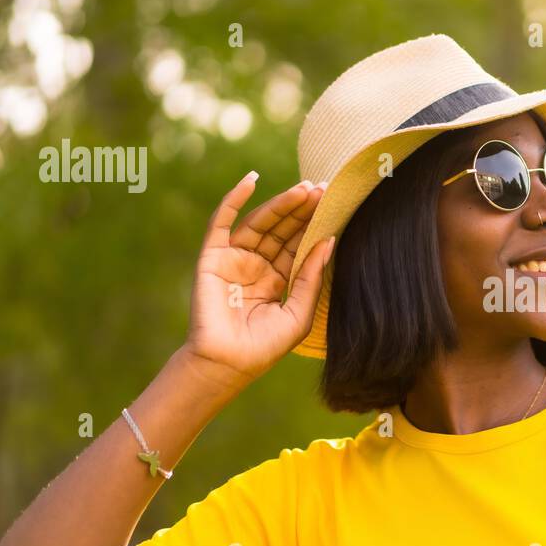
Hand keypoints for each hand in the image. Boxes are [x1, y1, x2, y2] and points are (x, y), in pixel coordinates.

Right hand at [182, 171, 334, 388]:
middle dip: (301, 210)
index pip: (297, 244)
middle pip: (282, 229)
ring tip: (303, 189)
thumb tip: (329, 241)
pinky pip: (222, 222)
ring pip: (260, 223)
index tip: (333, 204)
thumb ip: (311, 277)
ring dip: (280, 204)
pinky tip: (251, 180)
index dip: (313, 225)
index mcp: (277, 279)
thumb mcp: (299, 313)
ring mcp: (234, 259)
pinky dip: (233, 199)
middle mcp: (256, 265)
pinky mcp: (213, 257)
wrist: (228, 364)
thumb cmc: (264, 347)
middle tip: (322, 189)